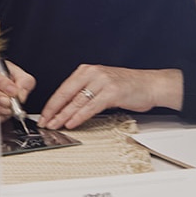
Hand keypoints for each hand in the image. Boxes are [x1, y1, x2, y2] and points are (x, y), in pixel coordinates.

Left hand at [38, 64, 183, 129]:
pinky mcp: (111, 92)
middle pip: (66, 94)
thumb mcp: (101, 84)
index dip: (52, 103)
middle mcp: (92, 73)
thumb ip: (84, 92)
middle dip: (54, 111)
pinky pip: (90, 107)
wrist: (151, 84)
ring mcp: (102, 82)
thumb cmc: (127, 86)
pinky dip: (79, 116)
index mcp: (86, 70)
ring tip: (55, 125)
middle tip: (45, 123)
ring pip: (77, 102)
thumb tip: (66, 108)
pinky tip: (72, 123)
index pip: (63, 88)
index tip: (44, 115)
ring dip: (64, 116)